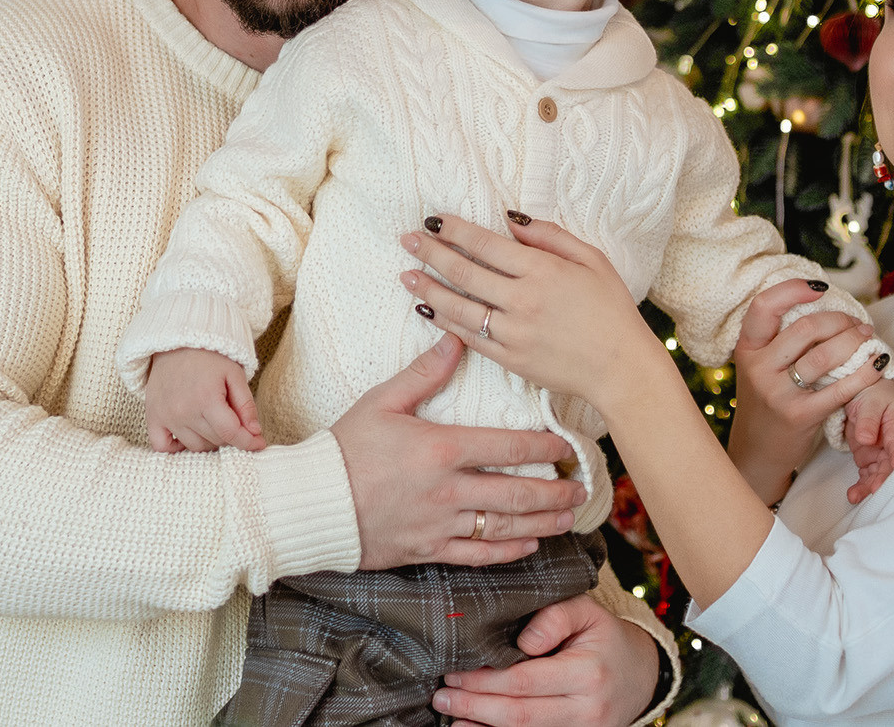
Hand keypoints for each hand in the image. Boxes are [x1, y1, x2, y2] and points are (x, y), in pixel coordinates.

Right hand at [142, 348, 262, 452]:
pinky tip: (188, 434)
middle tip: (232, 418)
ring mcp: (167, 416)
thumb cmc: (209, 357)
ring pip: (195, 446)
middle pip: (215, 441)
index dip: (248, 441)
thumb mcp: (234, 374)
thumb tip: (255, 433)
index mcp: (207, 398)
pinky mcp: (153, 417)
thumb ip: (246, 405)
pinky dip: (176, 447)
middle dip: (230, 434)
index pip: (231, 433)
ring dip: (209, 440)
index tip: (259, 443)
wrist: (177, 342)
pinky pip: (162, 446)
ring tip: (212, 421)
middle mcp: (184, 411)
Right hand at [331, 335, 585, 569]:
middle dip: (556, 491)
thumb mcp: (382, 402)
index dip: (546, 447)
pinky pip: (479, 555)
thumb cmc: (344, 448)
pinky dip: (509, 552)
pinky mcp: (428, 551)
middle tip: (582, 487)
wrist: (311, 502)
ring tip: (568, 517)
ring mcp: (440, 524)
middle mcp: (448, 490)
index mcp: (441, 449)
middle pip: (518, 492)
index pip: (509, 446)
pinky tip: (530, 545)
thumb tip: (454, 338)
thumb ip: (424, 373)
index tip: (568, 446)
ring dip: (543, 522)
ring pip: (506, 527)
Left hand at [396, 213, 659, 406]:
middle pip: (464, 272)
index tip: (433, 219)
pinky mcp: (510, 360)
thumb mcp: (591, 259)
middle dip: (431, 253)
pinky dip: (444, 323)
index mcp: (543, 271)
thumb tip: (510, 220)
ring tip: (406, 274)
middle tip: (407, 239)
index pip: (486, 244)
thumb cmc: (612, 309)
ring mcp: (514, 333)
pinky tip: (426, 310)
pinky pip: (469, 337)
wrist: (621, 368)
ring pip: (459, 307)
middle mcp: (523, 300)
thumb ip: (550, 237)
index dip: (455, 230)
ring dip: (428, 288)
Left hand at [433, 592, 660, 726]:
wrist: (641, 675)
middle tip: (442, 695)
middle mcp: (587, 709)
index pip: (525, 681)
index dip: (485, 680)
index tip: (455, 672)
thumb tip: (523, 640)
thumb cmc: (604, 637)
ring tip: (450, 714)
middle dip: (475, 706)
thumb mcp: (587, 611)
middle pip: (520, 715)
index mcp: (587, 672)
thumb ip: (555, 616)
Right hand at [726, 279, 887, 503]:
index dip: (793, 290)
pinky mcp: (799, 415)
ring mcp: (777, 393)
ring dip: (855, 342)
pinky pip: (839, 389)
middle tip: (857, 323)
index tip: (821, 287)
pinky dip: (864, 374)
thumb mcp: (759, 367)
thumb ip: (778, 340)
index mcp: (747, 349)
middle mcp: (758, 368)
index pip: (764, 306)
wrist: (757, 451)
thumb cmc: (766, 401)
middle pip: (805, 329)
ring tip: (869, 339)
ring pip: (824, 356)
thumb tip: (819, 303)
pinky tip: (877, 365)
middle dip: (839, 321)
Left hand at [843, 378, 893, 504]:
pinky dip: (861, 485)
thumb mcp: (870, 401)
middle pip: (888, 463)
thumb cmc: (870, 391)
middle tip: (874, 490)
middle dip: (882, 478)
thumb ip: (868, 419)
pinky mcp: (866, 455)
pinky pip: (866, 474)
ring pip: (877, 472)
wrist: (860, 390)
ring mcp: (877, 451)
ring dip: (869, 486)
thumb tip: (867, 439)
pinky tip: (853, 496)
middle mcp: (889, 442)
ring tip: (855, 497)